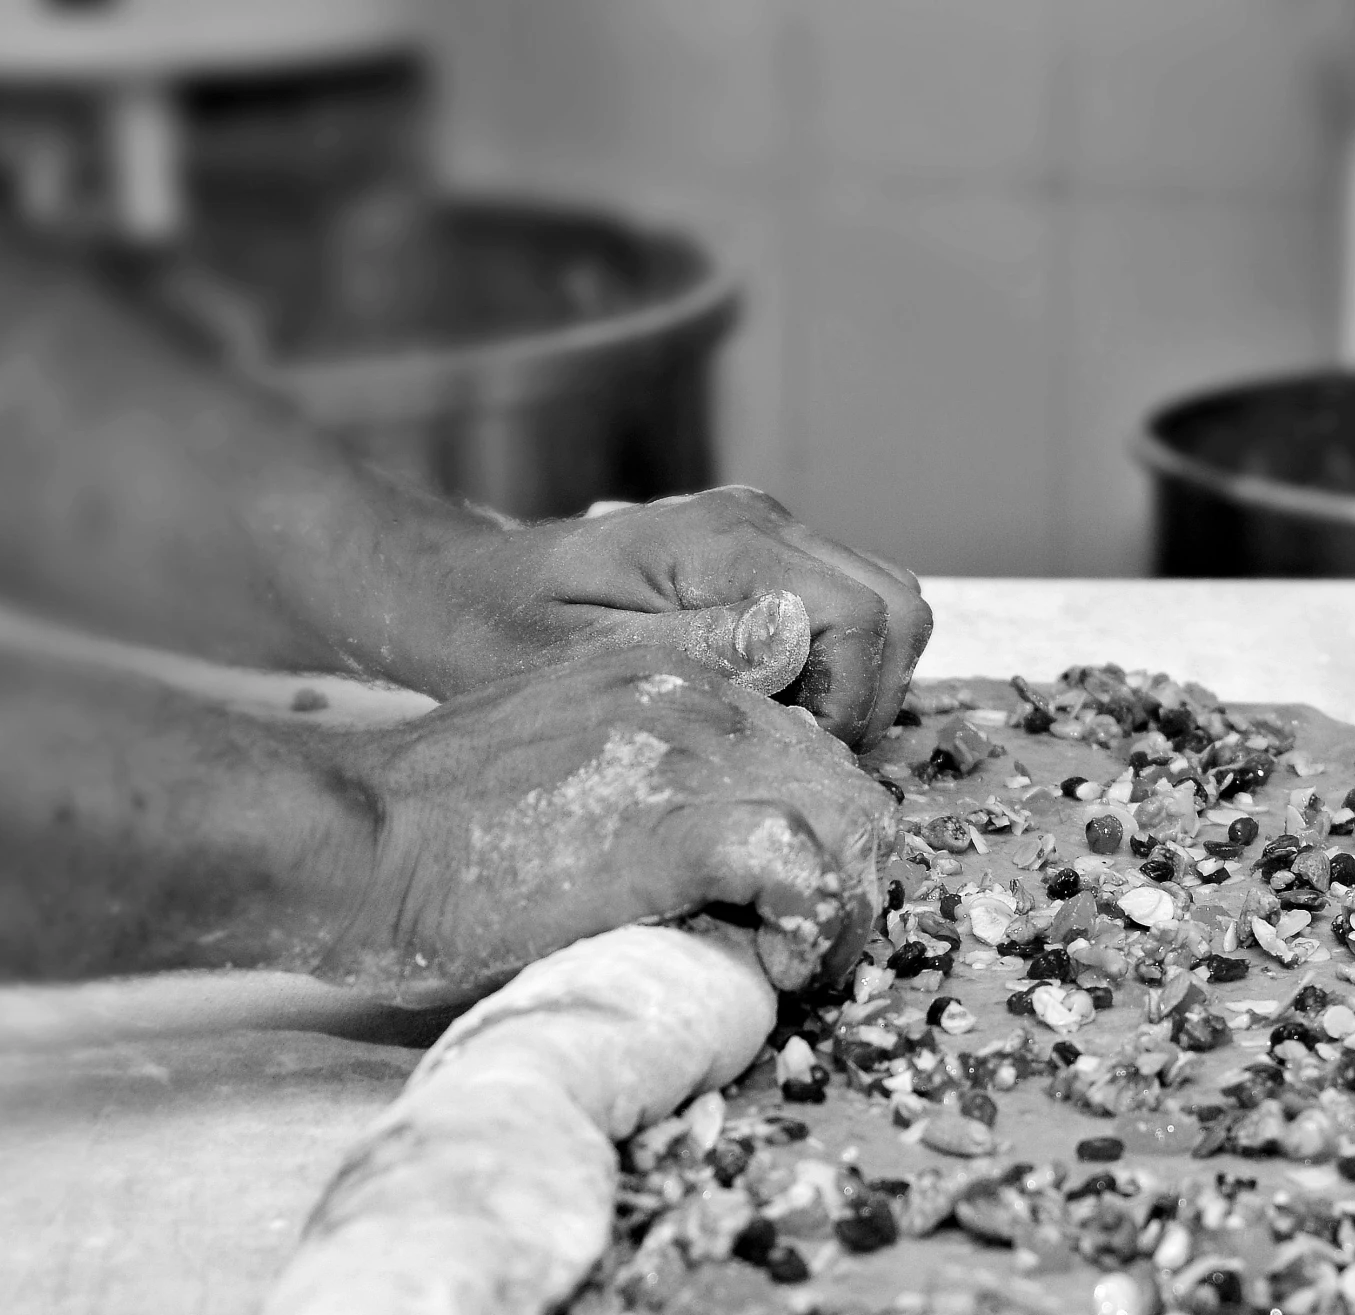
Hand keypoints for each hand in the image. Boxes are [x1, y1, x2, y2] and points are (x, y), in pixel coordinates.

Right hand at [302, 650, 897, 1004]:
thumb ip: (648, 776)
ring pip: (852, 822)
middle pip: (849, 781)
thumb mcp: (560, 757)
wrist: (359, 833)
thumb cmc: (437, 825)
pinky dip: (810, 929)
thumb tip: (720, 846)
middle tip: (805, 946)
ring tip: (795, 965)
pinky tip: (775, 969)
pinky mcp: (687, 828)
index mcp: (674, 676)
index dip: (817, 826)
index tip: (786, 897)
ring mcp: (700, 757)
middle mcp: (704, 698)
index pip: (809, 744)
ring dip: (841, 906)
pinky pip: (808, 874)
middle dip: (847, 871)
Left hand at [383, 487, 932, 748]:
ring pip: (885, 607)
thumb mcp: (582, 662)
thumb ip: (692, 650)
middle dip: (869, 695)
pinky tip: (763, 703)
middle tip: (793, 750)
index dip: (852, 701)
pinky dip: (832, 666)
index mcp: (723, 541)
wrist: (456, 592)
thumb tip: (791, 644)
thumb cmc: (499, 635)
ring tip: (776, 729)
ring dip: (856, 682)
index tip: (792, 753)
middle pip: (897, 605)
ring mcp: (764, 531)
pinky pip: (842, 609)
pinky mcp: (757, 555)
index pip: (864, 616)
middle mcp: (759, 521)